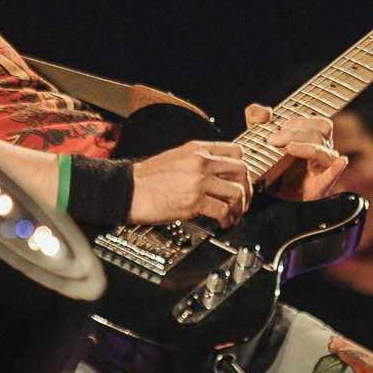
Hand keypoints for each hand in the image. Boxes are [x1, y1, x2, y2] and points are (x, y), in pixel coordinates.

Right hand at [128, 141, 252, 227]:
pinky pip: (224, 210)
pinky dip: (227, 220)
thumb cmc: (146, 179)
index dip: (243, 168)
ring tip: (233, 216)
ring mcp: (198, 180)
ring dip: (239, 208)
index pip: (236, 150)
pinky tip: (222, 223)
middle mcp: (200, 161)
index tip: (241, 180)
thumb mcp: (175, 158)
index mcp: (197, 148)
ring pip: (237, 192)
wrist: (126, 191)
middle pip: (242, 171)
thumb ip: (198, 161)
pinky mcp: (194, 201)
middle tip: (242, 201)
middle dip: (246, 189)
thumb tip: (217, 172)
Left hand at [245, 104, 347, 201]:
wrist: (263, 195)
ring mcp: (321, 170)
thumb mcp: (256, 135)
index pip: (320, 124)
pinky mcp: (319, 188)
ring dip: (309, 148)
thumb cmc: (265, 161)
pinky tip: (340, 162)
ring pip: (327, 153)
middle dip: (296, 133)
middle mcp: (320, 153)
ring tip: (289, 148)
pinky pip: (332, 177)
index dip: (303, 121)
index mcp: (312, 140)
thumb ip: (255, 116)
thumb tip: (266, 112)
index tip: (282, 125)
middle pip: (320, 135)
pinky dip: (337, 169)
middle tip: (273, 139)